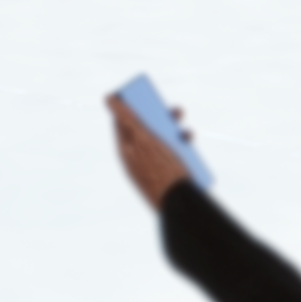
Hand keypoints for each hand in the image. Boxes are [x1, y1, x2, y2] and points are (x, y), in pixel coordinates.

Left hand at [106, 94, 195, 210]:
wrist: (178, 205)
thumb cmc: (159, 171)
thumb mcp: (142, 139)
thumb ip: (126, 119)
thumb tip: (108, 98)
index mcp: (125, 151)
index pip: (124, 123)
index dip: (135, 107)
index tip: (147, 96)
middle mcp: (137, 159)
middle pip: (147, 131)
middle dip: (163, 119)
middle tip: (177, 111)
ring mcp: (152, 168)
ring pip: (164, 144)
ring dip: (177, 134)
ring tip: (188, 133)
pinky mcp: (166, 177)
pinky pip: (174, 158)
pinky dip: (183, 151)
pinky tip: (191, 147)